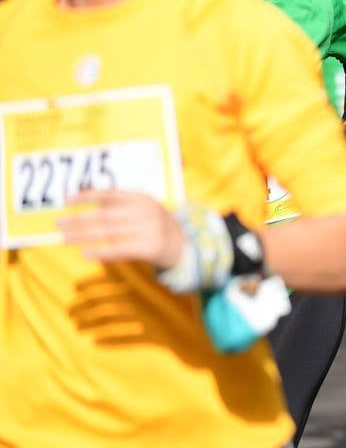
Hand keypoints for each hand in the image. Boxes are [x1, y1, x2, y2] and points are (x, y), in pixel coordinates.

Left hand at [59, 190, 183, 268]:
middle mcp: (145, 211)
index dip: (86, 196)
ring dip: (83, 236)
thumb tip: (83, 199)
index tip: (65, 201)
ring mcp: (149, 229)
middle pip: (104, 215)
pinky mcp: (150, 248)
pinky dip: (100, 252)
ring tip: (65, 239)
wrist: (185, 246)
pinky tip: (85, 253)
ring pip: (108, 233)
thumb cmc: (155, 225)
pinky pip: (119, 250)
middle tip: (59, 224)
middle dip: (79, 220)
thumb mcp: (142, 208)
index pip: (109, 194)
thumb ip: (117, 204)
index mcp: (142, 198)